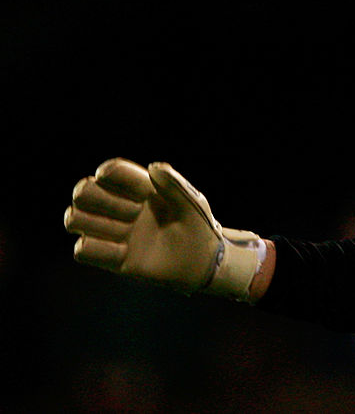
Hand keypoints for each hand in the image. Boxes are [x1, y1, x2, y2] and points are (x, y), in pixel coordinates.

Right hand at [64, 158, 262, 301]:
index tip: (139, 189)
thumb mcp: (192, 202)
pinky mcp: (116, 260)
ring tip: (124, 229)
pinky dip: (93, 247)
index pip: (112, 172)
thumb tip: (153, 167)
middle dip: (98, 197)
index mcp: (140, 189)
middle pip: (84, 192)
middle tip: (132, 210)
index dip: (113, 174)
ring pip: (75, 218)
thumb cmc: (198, 225)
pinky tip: (122, 250)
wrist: (204, 260)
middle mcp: (122, 208)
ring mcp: (116, 233)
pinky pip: (84, 250)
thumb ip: (174, 184)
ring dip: (92, 221)